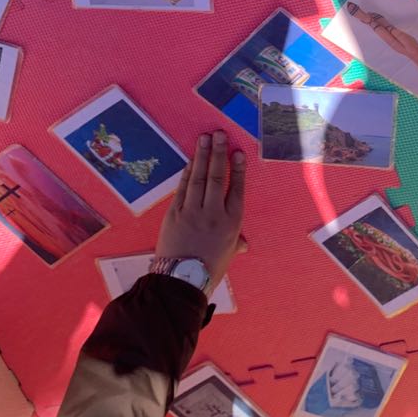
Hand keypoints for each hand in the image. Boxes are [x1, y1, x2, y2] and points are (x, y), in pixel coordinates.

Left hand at [153, 132, 246, 285]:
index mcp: (231, 223)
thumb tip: (243, 243)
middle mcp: (213, 213)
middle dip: (219, 154)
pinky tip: (192, 160)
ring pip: (199, 178)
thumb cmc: (209, 270)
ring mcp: (192, 211)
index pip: (237, 189)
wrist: (180, 281)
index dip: (238, 169)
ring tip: (205, 138)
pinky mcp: (175, 213)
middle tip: (220, 134)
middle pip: (217, 177)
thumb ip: (235, 243)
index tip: (238, 152)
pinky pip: (183, 188)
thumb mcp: (228, 255)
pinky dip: (188, 172)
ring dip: (202, 156)